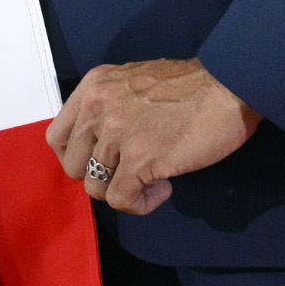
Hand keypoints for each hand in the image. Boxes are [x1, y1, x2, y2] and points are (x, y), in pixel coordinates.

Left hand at [49, 57, 260, 215]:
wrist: (228, 87)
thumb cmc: (190, 85)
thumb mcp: (132, 82)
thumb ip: (109, 105)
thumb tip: (100, 143)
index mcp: (93, 87)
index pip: (56, 137)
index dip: (74, 157)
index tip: (100, 161)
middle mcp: (97, 108)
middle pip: (72, 166)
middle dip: (100, 176)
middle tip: (129, 170)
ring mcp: (117, 134)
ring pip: (95, 187)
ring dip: (124, 189)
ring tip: (153, 176)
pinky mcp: (140, 159)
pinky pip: (121, 200)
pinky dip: (141, 204)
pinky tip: (163, 187)